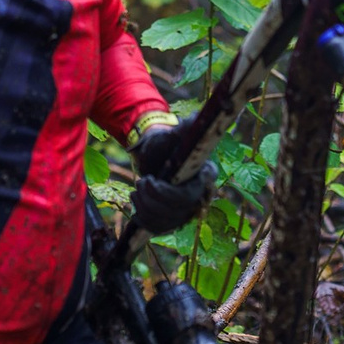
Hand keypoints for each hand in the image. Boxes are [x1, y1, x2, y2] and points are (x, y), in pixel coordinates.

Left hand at [130, 118, 215, 235]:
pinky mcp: (174, 220)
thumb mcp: (172, 135)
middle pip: (179, 208)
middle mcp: (202, 195)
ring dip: (146, 206)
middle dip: (154, 197)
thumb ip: (185, 129)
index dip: (172, 192)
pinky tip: (136, 203)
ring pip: (168, 220)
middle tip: (142, 182)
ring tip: (137, 190)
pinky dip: (144, 218)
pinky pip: (159, 227)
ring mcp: (188, 210)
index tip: (151, 180)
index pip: (195, 192)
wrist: (153, 157)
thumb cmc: (164, 144)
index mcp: (206, 174)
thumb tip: (198, 116)